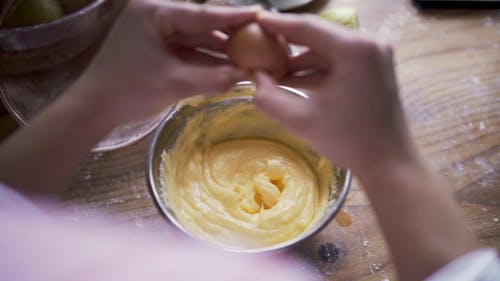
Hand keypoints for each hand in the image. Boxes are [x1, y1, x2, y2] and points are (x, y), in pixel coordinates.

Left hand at [70, 0, 257, 125]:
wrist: (93, 110)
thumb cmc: (127, 90)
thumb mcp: (174, 83)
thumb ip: (213, 79)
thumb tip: (246, 77)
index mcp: (155, 13)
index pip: (203, 14)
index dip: (234, 17)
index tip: (261, 14)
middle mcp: (156, 16)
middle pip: (201, 25)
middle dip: (229, 37)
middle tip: (261, 40)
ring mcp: (155, 33)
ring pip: (196, 39)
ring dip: (219, 51)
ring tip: (250, 57)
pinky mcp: (156, 49)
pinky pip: (187, 52)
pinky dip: (205, 61)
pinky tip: (228, 68)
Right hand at [254, 12, 415, 174]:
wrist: (389, 163)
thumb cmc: (349, 141)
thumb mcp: (301, 120)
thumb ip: (269, 97)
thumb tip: (255, 78)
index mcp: (354, 49)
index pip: (308, 27)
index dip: (278, 24)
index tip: (255, 21)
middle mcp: (369, 44)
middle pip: (319, 34)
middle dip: (288, 42)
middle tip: (259, 45)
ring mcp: (375, 55)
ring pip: (329, 48)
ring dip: (302, 59)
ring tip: (273, 71)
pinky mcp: (376, 68)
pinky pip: (340, 60)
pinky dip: (318, 69)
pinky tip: (295, 80)